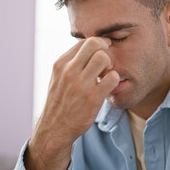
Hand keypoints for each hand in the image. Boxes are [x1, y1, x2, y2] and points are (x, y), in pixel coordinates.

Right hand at [25, 37, 119, 169]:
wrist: (55, 128)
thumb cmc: (60, 101)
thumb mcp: (58, 77)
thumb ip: (71, 62)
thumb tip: (89, 46)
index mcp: (61, 64)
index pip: (85, 41)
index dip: (99, 44)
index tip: (103, 52)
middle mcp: (69, 71)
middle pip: (95, 43)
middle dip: (105, 49)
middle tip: (106, 62)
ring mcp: (80, 84)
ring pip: (104, 58)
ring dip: (110, 65)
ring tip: (106, 75)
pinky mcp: (92, 98)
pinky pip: (112, 78)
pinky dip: (114, 80)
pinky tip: (108, 87)